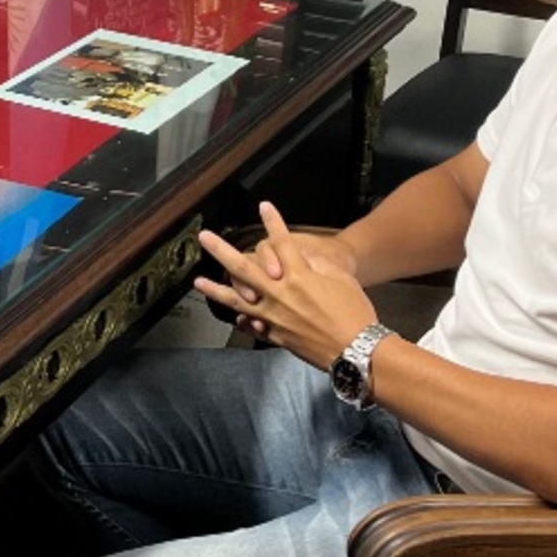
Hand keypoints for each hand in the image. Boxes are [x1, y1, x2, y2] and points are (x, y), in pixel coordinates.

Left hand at [194, 201, 378, 369]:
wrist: (357, 351)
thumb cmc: (355, 313)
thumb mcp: (341, 278)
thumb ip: (317, 266)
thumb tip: (302, 260)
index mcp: (298, 276)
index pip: (281, 241)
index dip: (273, 221)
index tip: (264, 206)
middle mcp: (280, 294)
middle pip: (243, 268)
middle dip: (221, 250)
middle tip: (204, 237)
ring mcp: (274, 317)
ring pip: (237, 300)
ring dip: (215, 289)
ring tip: (198, 281)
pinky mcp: (276, 336)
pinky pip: (251, 325)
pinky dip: (240, 319)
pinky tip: (231, 315)